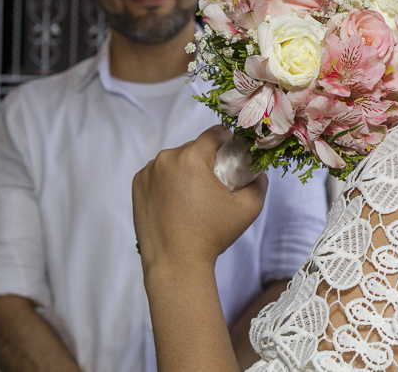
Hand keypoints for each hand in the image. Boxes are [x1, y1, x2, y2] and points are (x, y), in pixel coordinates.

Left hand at [132, 126, 267, 275]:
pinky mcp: (138, 185)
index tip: (231, 153)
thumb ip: (259, 184)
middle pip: (193, 148)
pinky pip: (158, 173)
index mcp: (192, 157)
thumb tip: (259, 173)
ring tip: (194, 195)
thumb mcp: (248, 209)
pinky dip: (168, 181)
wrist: (176, 263)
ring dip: (185, 170)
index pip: (213, 134)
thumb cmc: (211, 236)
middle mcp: (166, 159)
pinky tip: (176, 201)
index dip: (226, 140)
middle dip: (205, 160)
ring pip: (175, 160)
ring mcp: (148, 172)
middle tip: (214, 183)